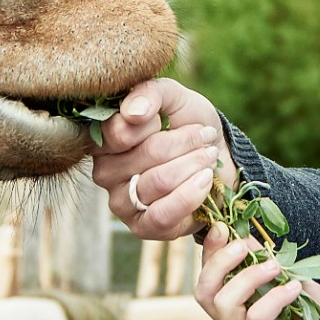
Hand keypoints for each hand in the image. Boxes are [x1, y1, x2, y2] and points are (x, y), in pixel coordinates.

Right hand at [87, 77, 234, 240]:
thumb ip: (150, 93)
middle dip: (185, 142)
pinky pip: (163, 214)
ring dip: (194, 164)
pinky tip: (206, 179)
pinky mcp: (141, 227)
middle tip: (205, 136)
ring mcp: (121, 202)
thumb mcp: (173, 97)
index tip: (169, 117)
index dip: (153, 121)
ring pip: (160, 181)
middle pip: (148, 154)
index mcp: (103, 139)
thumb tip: (133, 112)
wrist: (217, 156)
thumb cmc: (188, 123)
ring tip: (209, 156)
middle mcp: (104, 172)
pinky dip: (191, 194)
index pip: (119, 131)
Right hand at [198, 225, 319, 319]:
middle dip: (218, 262)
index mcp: (235, 305)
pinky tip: (294, 288)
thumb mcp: (290, 279)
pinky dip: (273, 297)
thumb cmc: (315, 318)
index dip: (210, 251)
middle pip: (204, 290)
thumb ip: (265, 262)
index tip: (223, 227)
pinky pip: (254, 318)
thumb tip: (243, 236)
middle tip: (242, 246)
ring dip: (247, 277)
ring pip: (223, 303)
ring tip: (275, 266)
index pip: (209, 277)